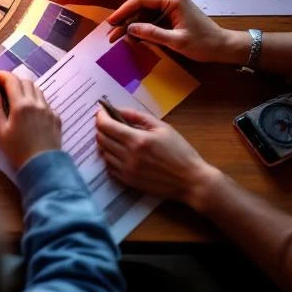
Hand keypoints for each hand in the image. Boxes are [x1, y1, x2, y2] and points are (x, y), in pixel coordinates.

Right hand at [0, 71, 61, 170]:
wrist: (42, 166)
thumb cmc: (16, 149)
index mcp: (21, 104)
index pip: (11, 80)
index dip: (1, 75)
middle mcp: (37, 103)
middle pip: (25, 81)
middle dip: (12, 81)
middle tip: (2, 91)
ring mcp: (48, 109)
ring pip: (36, 90)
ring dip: (24, 90)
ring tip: (15, 102)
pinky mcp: (56, 117)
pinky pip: (45, 102)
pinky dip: (35, 101)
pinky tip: (29, 114)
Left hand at [96, 106, 219, 206]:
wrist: (191, 181)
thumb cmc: (180, 152)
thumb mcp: (162, 128)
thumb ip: (138, 116)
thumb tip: (118, 110)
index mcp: (137, 140)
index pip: (106, 126)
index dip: (100, 116)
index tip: (101, 110)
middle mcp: (128, 156)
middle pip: (101, 138)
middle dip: (101, 127)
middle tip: (108, 122)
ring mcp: (127, 170)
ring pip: (103, 153)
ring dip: (105, 143)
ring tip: (116, 137)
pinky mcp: (128, 181)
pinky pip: (109, 167)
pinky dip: (110, 157)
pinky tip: (120, 153)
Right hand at [107, 0, 250, 64]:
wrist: (224, 48)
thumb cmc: (204, 43)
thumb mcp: (176, 41)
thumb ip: (152, 33)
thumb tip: (130, 28)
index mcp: (172, 0)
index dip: (124, 10)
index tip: (112, 21)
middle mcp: (170, 0)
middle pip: (141, 7)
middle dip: (125, 20)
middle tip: (111, 34)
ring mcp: (171, 9)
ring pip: (144, 15)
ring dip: (131, 26)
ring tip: (117, 38)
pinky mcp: (172, 17)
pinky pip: (152, 21)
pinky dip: (141, 29)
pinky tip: (132, 38)